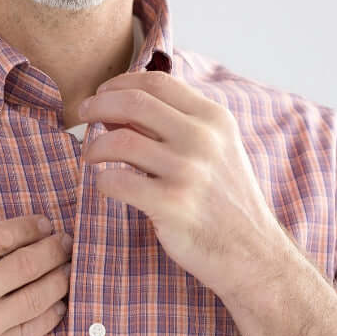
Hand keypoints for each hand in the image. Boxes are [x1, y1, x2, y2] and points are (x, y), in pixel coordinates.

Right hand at [0, 206, 72, 335]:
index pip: (7, 234)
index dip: (33, 226)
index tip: (44, 223)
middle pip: (31, 261)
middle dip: (56, 248)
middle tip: (68, 242)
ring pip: (39, 296)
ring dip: (62, 279)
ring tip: (70, 269)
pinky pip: (31, 332)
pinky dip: (51, 315)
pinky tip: (58, 305)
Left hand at [79, 70, 290, 299]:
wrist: (252, 253)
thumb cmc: (224, 199)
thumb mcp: (215, 149)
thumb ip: (175, 124)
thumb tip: (118, 106)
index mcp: (214, 118)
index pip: (156, 82)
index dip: (120, 83)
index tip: (102, 94)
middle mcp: (203, 139)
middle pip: (132, 102)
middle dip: (98, 105)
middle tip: (84, 116)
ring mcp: (189, 172)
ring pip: (119, 141)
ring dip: (94, 146)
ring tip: (90, 156)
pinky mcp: (173, 205)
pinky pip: (117, 181)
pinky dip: (102, 181)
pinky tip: (106, 185)